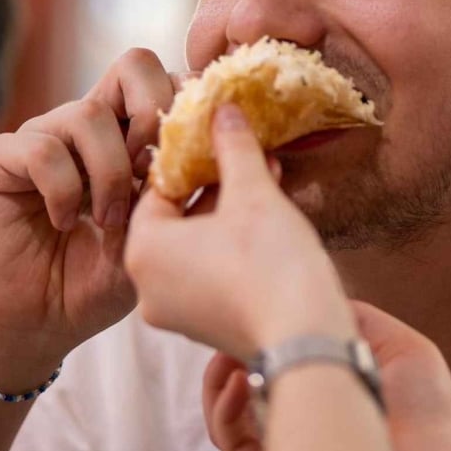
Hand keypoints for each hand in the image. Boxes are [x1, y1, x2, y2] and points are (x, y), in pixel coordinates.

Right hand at [0, 49, 183, 384]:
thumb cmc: (99, 282)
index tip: (192, 165)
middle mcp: (88, 123)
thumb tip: (266, 162)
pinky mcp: (1, 157)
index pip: (169, 80)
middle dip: (154, 117)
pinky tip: (65, 223)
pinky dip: (63, 191)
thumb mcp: (162, 241)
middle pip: (134, 64)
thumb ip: (198, 199)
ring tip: (108, 221)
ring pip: (89, 113)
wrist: (36, 323)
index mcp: (129, 134)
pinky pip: (43, 149)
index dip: (189, 109)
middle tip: (151, 176)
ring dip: (110, 174)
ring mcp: (43, 134)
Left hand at [125, 104, 354, 360]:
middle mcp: (147, 287)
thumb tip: (223, 109)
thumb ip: (233, 147)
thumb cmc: (271, 264)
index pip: (157, 188)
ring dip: (228, 215)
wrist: (307, 341)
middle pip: (176, 218)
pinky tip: (269, 223)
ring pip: (195, 247)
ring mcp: (174, 313)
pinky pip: (208, 275)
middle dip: (215, 185)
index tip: (218, 138)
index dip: (191, 158)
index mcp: (142, 250)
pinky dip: (231, 249)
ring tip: (266, 182)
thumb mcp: (252, 193)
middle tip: (247, 156)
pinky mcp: (204, 329)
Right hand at [202, 301, 450, 450]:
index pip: (277, 360)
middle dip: (225, 353)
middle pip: (242, 385)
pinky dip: (224, 413)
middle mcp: (306, 419)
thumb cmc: (427, 409)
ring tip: (227, 356)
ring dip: (218, 380)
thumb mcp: (399, 345)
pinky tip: (238, 382)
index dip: (258, 335)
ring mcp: (290, 449)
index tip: (250, 310)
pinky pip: (233, 446)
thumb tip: (313, 297)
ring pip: (228, 418)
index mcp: (330, 389)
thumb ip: (355, 318)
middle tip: (223, 329)